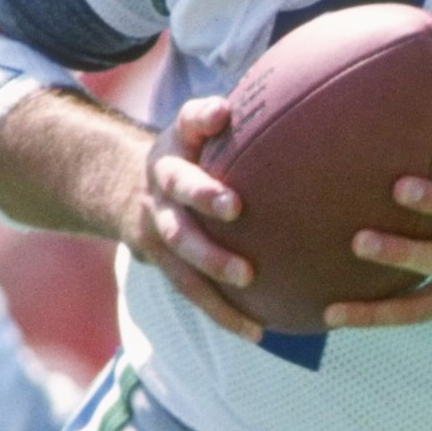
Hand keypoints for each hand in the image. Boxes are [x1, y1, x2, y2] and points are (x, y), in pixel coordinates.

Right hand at [132, 97, 264, 345]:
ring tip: (246, 275)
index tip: (223, 114)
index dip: (202, 117)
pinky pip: (192, 290)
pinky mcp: (164, 263)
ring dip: (211, 260)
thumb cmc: (193, 159)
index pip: (187, 122)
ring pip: (179, 246)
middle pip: (177, 187)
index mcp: (176, 145)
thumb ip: (240, 124)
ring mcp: (158, 225)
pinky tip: (257, 331)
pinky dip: (222, 312)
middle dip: (202, 195)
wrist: (127, 192)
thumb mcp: (203, 134)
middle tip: (233, 206)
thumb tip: (304, 99)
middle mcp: (162, 183)